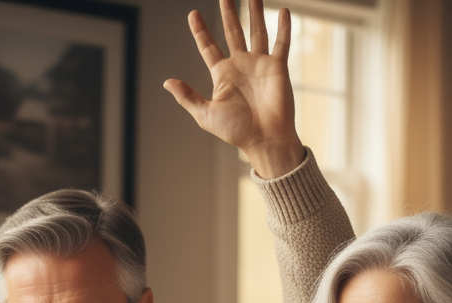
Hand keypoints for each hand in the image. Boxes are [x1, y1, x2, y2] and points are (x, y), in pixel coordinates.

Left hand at [163, 0, 304, 178]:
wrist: (264, 139)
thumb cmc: (236, 131)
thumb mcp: (206, 114)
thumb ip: (188, 97)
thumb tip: (167, 82)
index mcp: (223, 75)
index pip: (209, 47)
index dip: (200, 31)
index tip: (193, 14)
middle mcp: (241, 66)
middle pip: (233, 32)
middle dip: (229, 13)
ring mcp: (259, 65)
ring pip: (257, 31)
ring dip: (255, 12)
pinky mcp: (277, 68)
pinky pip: (281, 43)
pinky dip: (284, 28)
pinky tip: (284, 11)